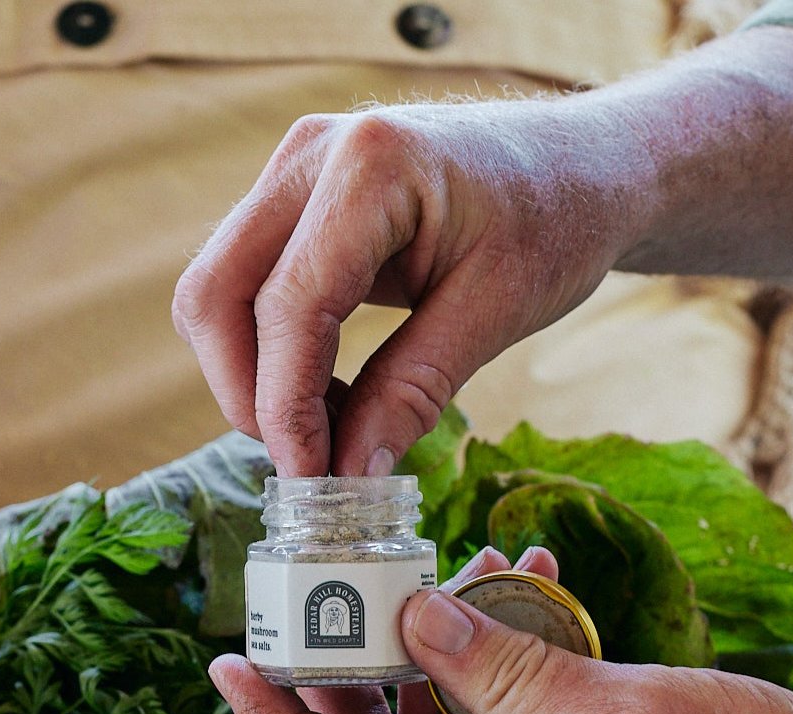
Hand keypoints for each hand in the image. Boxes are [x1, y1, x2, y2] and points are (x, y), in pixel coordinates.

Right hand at [172, 100, 645, 478]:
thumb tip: (347, 475)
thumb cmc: (554, 221)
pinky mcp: (293, 203)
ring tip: (332, 427)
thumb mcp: (497, 312)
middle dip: (246, 394)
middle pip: (214, 294)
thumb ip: (414, 391)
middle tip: (307, 461)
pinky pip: (245, 289)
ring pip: (215, 294)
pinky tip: (333, 394)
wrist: (578, 165)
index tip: (311, 478)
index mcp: (371, 166)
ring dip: (253, 378)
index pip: (289, 305)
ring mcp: (294, 173)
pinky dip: (271, 355)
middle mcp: (311, 156)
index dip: (286, 406)